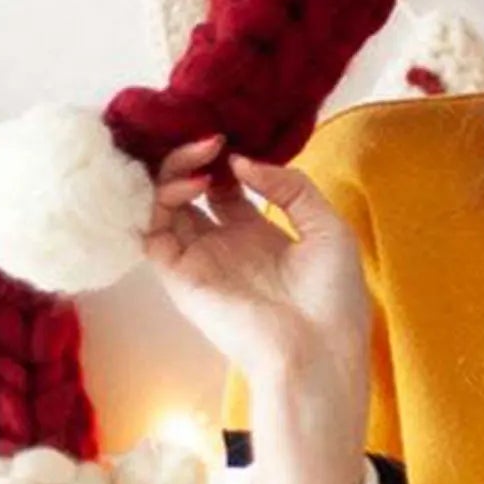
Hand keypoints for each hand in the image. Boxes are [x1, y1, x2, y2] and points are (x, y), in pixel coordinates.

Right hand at [141, 135, 373, 386]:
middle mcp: (223, 244)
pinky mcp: (181, 276)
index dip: (225, 156)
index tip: (233, 133)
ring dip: (174, 171)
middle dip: (194, 156)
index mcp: (258, 234)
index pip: (225, 185)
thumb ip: (290, 186)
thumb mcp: (327, 226)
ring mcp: (199, 259)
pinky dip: (160, 200)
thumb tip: (242, 161)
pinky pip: (151, 232)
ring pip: (163, 204)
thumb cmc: (333, 297)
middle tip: (212, 137)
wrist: (320, 350)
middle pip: (189, 189)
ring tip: (203, 155)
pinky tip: (192, 184)